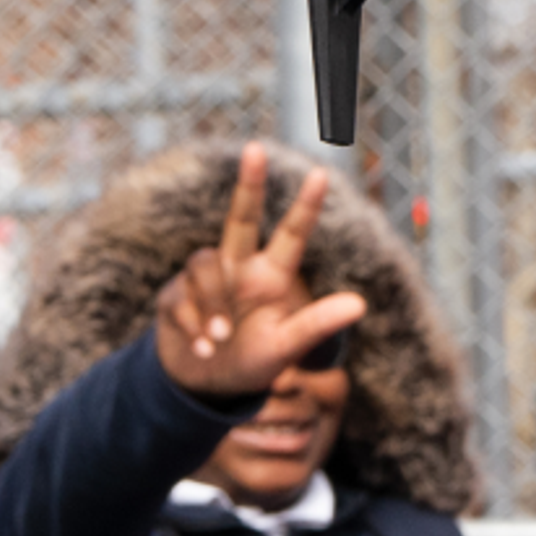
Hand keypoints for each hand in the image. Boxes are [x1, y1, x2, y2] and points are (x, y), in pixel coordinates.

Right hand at [153, 144, 367, 397]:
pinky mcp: (174, 294)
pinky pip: (180, 297)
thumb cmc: (252, 363)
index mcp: (271, 277)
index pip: (291, 236)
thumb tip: (360, 304)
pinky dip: (193, 326)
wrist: (205, 386)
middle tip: (256, 148)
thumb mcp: (287, 347)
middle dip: (249, 184)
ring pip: (204, 264)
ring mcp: (205, 278)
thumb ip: (318, 325)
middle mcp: (239, 268)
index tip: (322, 174)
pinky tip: (203, 349)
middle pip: (241, 218)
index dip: (305, 207)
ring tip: (221, 339)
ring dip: (212, 303)